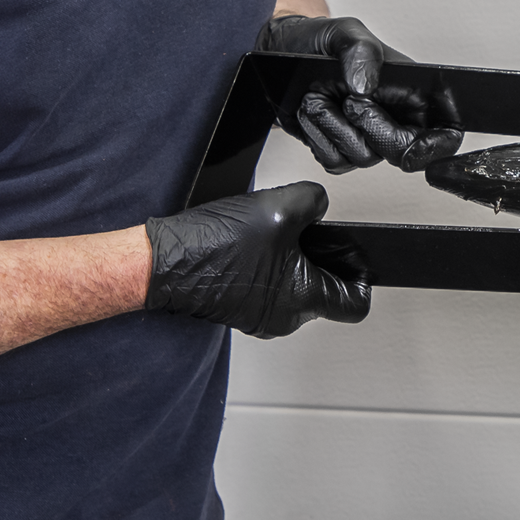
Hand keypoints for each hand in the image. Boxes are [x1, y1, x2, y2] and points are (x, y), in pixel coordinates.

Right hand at [144, 182, 369, 338]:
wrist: (158, 262)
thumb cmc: (211, 247)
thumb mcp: (280, 207)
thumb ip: (314, 202)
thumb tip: (321, 204)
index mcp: (304, 300)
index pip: (356, 303)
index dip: (362, 275)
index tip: (356, 257)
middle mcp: (283, 317)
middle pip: (325, 291)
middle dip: (322, 259)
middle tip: (310, 234)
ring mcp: (259, 315)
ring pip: (294, 287)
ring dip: (292, 259)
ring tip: (274, 235)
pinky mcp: (239, 308)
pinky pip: (268, 286)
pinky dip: (268, 265)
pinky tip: (252, 244)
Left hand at [256, 14, 463, 173]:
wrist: (277, 57)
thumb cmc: (314, 43)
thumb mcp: (341, 32)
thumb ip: (360, 50)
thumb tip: (367, 85)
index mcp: (410, 93)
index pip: (445, 132)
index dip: (437, 146)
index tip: (414, 142)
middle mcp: (393, 119)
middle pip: (405, 154)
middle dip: (375, 129)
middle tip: (353, 101)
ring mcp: (367, 137)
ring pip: (364, 158)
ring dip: (334, 125)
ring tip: (321, 95)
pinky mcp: (340, 150)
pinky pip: (335, 161)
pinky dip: (317, 136)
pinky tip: (314, 112)